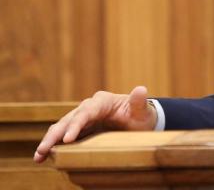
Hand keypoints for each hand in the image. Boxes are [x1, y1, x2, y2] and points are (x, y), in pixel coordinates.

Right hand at [34, 85, 155, 162]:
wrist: (139, 121)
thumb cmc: (141, 116)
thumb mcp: (143, 111)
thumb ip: (139, 102)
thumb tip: (141, 89)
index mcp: (103, 101)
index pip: (86, 112)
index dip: (76, 125)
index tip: (67, 139)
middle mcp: (89, 107)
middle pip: (69, 119)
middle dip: (55, 135)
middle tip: (43, 149)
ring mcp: (81, 118)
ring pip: (61, 127)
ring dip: (49, 140)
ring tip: (38, 155)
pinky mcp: (78, 128)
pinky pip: (62, 135)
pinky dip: (52, 143)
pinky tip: (42, 156)